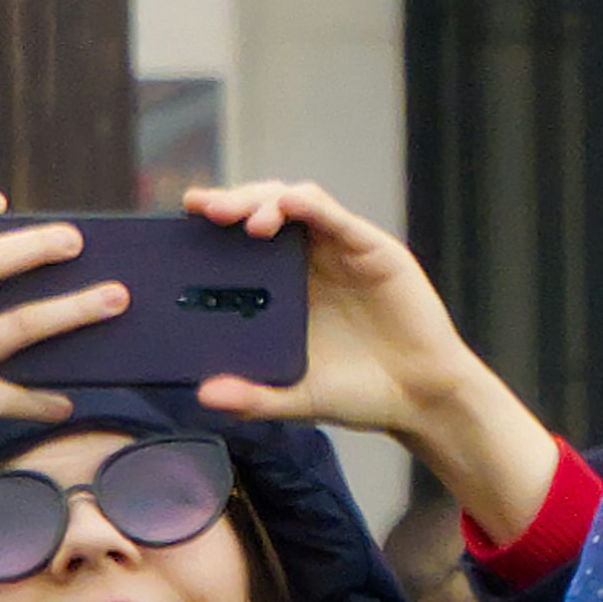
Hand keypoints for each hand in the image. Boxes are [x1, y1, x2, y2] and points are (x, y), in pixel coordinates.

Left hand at [176, 179, 560, 541]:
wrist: (423, 401)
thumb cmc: (362, 395)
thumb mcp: (297, 398)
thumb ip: (253, 398)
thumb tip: (204, 395)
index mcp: (286, 286)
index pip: (240, 237)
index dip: (212, 224)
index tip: (179, 220)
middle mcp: (311, 261)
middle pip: (263, 208)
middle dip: (232, 202)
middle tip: (203, 212)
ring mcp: (343, 252)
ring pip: (297, 201)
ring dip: (265, 200)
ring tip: (245, 220)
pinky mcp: (374, 250)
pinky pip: (337, 217)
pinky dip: (311, 206)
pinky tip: (290, 205)